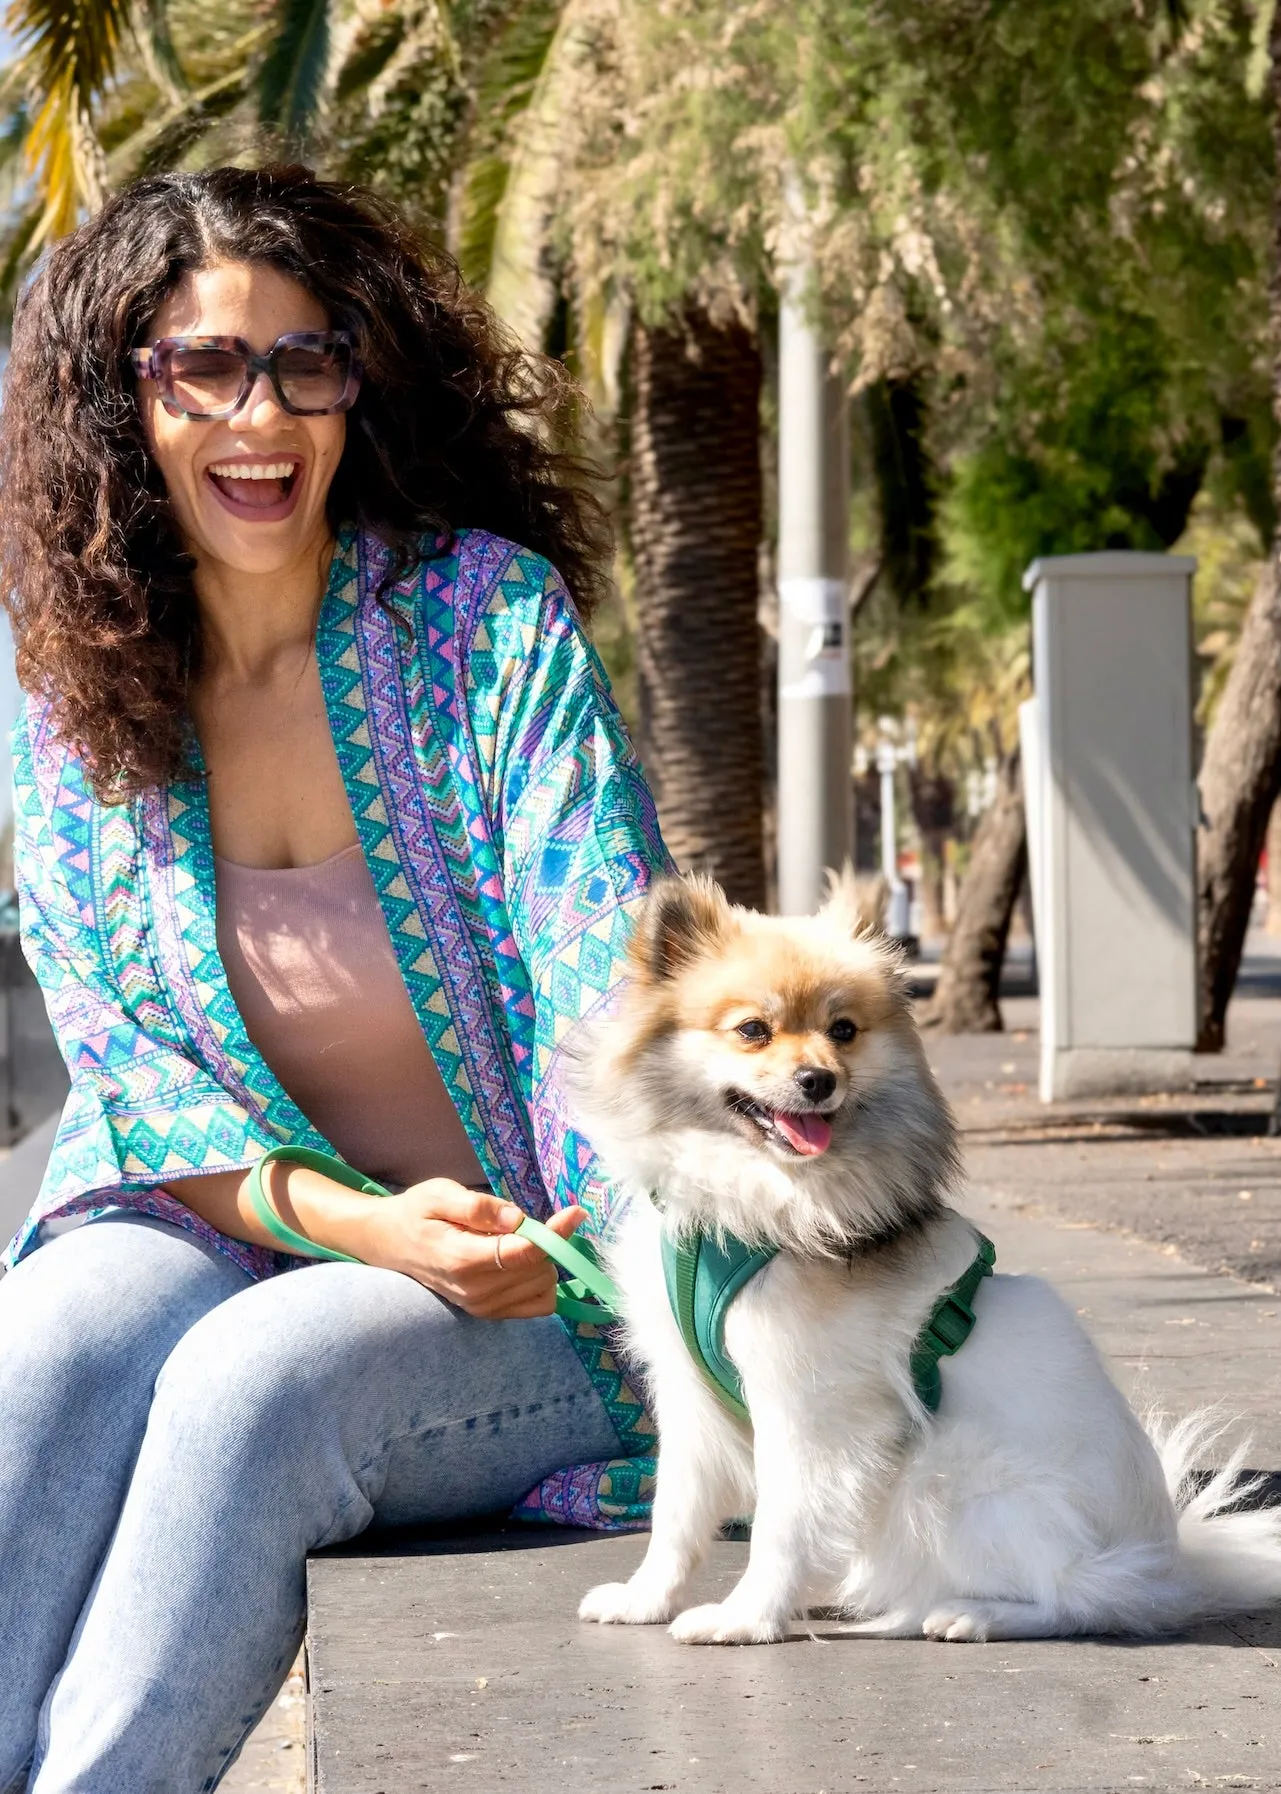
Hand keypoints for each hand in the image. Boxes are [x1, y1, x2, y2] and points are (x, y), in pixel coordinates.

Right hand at [359, 1180, 588, 1319]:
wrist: (388, 1243)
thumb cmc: (415, 1212)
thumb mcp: (440, 1194)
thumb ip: (479, 1207)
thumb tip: (518, 1218)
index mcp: (464, 1260)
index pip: (525, 1253)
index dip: (556, 1233)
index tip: (576, 1212)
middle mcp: (476, 1291)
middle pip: (539, 1271)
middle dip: (545, 1243)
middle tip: (522, 1221)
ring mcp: (482, 1307)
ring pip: (543, 1288)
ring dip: (542, 1262)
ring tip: (514, 1241)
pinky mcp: (489, 1314)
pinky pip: (537, 1306)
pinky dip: (540, 1283)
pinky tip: (523, 1263)